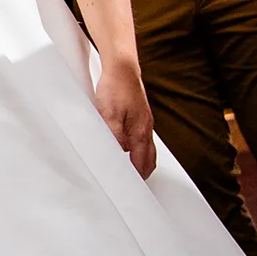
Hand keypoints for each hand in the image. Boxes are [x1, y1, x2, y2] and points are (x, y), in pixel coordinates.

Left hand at [93, 57, 156, 177]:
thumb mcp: (108, 114)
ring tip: (130, 170)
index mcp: (140, 132)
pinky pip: (141, 138)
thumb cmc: (115, 88)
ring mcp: (145, 122)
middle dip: (142, 173)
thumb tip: (118, 155)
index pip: (142, 164)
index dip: (137, 178)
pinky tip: (127, 147)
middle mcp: (146, 129)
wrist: (122, 67)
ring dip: (140, 161)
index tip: (130, 188)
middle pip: (148, 159)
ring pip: (146, 148)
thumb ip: (114, 136)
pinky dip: (137, 148)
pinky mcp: (140, 114)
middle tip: (132, 184)